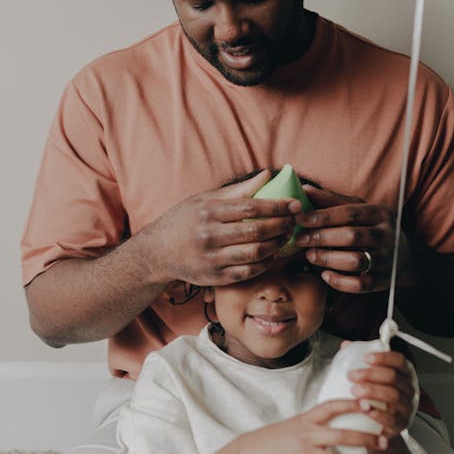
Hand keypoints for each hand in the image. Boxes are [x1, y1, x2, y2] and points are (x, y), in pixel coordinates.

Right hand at [145, 170, 301, 286]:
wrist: (158, 252)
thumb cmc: (184, 220)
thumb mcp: (204, 199)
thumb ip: (238, 190)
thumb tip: (267, 175)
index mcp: (208, 212)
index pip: (251, 207)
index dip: (277, 206)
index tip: (294, 204)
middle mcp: (210, 235)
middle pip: (256, 231)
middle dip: (282, 225)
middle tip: (295, 221)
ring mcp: (212, 258)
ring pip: (255, 253)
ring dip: (277, 245)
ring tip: (286, 236)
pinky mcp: (215, 277)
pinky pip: (248, 272)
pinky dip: (265, 263)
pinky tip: (272, 254)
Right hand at [235, 400, 386, 453]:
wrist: (249, 453)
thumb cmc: (275, 438)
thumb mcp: (294, 424)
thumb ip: (315, 423)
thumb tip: (338, 420)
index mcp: (306, 420)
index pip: (331, 407)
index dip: (351, 403)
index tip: (370, 403)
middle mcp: (307, 435)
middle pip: (342, 435)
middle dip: (366, 438)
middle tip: (386, 441)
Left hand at [292, 184, 412, 293]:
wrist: (404, 256)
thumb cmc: (371, 227)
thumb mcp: (359, 208)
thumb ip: (332, 200)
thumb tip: (304, 190)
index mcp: (379, 213)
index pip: (349, 213)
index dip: (322, 216)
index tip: (300, 219)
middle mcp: (386, 235)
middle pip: (352, 236)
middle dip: (321, 238)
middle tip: (300, 240)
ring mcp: (386, 259)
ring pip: (356, 260)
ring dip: (328, 259)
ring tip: (310, 255)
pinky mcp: (383, 281)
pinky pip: (360, 284)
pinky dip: (339, 281)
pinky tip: (324, 274)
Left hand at [346, 350, 416, 439]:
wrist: (379, 424)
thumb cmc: (374, 395)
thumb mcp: (369, 375)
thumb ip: (359, 359)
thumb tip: (346, 345)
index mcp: (403, 373)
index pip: (399, 360)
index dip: (383, 357)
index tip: (365, 358)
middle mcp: (408, 388)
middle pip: (393, 377)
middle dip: (370, 374)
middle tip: (351, 376)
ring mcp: (407, 407)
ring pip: (393, 396)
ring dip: (372, 392)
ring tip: (354, 391)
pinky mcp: (402, 424)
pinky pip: (393, 419)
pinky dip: (378, 414)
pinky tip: (365, 409)